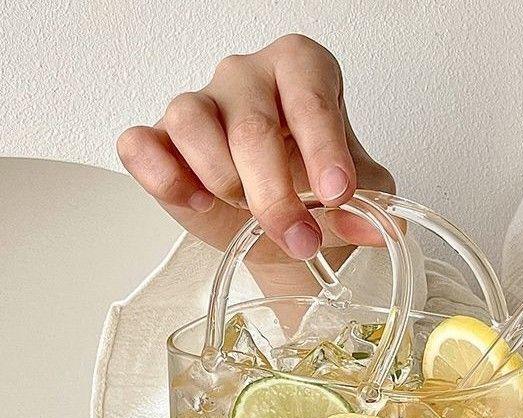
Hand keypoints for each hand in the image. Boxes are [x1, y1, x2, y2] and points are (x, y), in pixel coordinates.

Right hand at [116, 34, 393, 294]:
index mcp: (302, 70)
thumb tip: (378, 228)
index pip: (310, 93)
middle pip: (251, 126)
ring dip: (224, 183)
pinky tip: (196, 202)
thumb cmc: (316, 191)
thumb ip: (373, 205)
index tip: (338, 194)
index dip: (324, 146)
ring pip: (192, 123)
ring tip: (245, 211)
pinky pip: (141, 144)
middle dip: (276, 196)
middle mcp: (247, 76)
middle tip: (300, 239)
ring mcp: (198, 102)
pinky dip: (164, 177)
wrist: (280, 221)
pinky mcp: (159, 138)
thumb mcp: (359, 196)